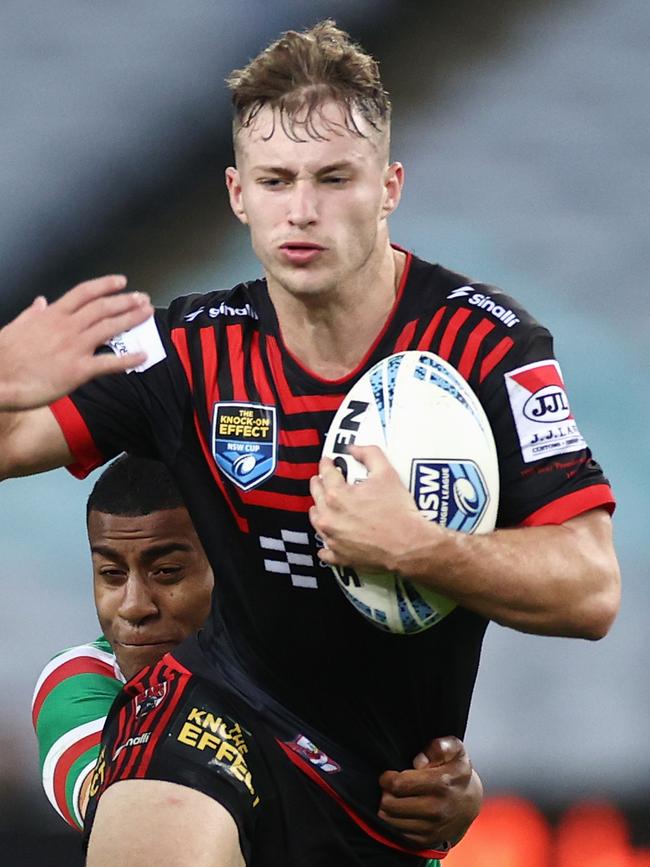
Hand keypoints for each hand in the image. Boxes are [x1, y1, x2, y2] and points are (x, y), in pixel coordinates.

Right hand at [0, 276, 152, 409]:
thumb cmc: (4, 357)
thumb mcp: (15, 327)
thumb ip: (32, 315)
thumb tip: (40, 302)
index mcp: (52, 316)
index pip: (84, 293)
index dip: (105, 285)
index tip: (121, 282)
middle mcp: (66, 327)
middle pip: (103, 308)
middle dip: (125, 301)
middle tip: (142, 298)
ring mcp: (74, 347)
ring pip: (109, 328)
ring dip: (131, 319)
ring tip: (146, 314)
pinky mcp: (78, 370)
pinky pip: (109, 363)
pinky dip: (128, 359)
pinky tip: (143, 355)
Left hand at [309, 444, 426, 573]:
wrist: (409, 544)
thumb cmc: (398, 511)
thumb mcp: (386, 473)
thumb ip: (369, 454)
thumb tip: (355, 448)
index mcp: (337, 495)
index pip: (326, 473)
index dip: (326, 464)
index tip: (327, 461)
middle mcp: (329, 517)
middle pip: (316, 496)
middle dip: (318, 484)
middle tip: (321, 479)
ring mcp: (333, 538)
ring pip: (317, 522)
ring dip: (319, 510)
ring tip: (322, 505)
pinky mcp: (340, 556)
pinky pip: (325, 551)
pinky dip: (326, 545)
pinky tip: (328, 542)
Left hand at [378, 736, 481, 847]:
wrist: (469, 803)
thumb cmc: (456, 772)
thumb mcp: (455, 750)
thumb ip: (441, 746)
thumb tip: (420, 760)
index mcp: (441, 784)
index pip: (399, 785)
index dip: (388, 778)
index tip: (389, 775)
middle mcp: (437, 809)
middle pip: (390, 804)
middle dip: (386, 792)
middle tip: (391, 787)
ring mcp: (432, 828)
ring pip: (390, 820)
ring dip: (388, 808)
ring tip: (396, 798)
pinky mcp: (426, 841)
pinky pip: (397, 833)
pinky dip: (394, 822)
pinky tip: (401, 811)